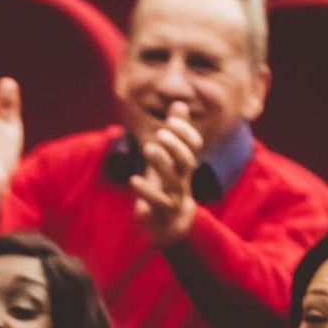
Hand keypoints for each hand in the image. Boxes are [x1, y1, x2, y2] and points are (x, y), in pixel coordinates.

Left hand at [130, 102, 200, 244]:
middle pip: (187, 161)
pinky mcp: (162, 212)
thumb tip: (179, 104)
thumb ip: (174, 133)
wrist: (170, 223)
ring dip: (161, 162)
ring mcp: (175, 197)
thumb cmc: (167, 185)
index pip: (194, 145)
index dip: (185, 132)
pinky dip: (146, 191)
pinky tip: (133, 180)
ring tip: (147, 147)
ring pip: (174, 180)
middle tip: (159, 134)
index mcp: (185, 165)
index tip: (170, 119)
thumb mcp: (169, 159)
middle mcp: (183, 179)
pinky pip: (159, 202)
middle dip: (175, 146)